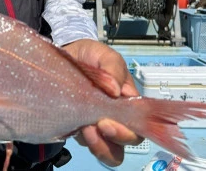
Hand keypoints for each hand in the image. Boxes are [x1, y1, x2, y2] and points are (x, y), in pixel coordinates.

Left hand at [62, 39, 143, 166]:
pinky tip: (78, 128)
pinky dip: (86, 142)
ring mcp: (98, 124)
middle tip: (101, 124)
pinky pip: (89, 146)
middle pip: (128, 140)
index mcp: (127, 98)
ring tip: (87, 128)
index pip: (141, 121)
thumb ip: (112, 66)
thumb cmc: (88, 55)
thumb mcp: (103, 54)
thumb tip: (115, 90)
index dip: (135, 127)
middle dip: (117, 137)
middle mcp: (116, 115)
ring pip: (110, 150)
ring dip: (101, 145)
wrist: (65, 56)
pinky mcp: (81, 129)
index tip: (116, 120)